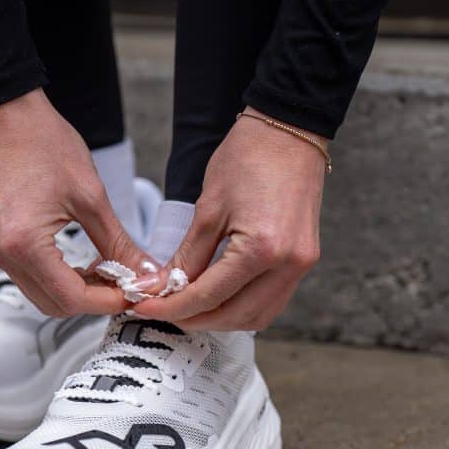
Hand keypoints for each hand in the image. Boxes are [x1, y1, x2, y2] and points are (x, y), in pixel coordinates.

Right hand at [0, 89, 150, 316]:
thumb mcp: (91, 196)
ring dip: (79, 292)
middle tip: (128, 284)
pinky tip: (87, 261)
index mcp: (25, 244)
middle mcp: (5, 255)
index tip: (137, 292)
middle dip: (95, 301)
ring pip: (43, 295)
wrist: (6, 116)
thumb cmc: (44, 144)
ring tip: (111, 271)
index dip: (109, 301)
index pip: (71, 297)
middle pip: (55, 305)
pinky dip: (61, 278)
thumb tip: (144, 273)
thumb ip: (118, 242)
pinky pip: (33, 277)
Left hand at [134, 107, 324, 330]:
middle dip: (194, 319)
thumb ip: (185, 256)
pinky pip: (272, 300)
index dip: (171, 307)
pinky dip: (243, 306)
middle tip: (161, 310)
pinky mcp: (304, 259)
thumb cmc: (248, 157)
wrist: (289, 128)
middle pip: (235, 316)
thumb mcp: (208, 208)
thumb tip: (158, 288)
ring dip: (221, 319)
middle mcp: (288, 264)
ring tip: (187, 307)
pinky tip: (218, 297)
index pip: (209, 296)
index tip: (143, 306)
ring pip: (258, 316)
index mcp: (262, 248)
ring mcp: (301, 265)